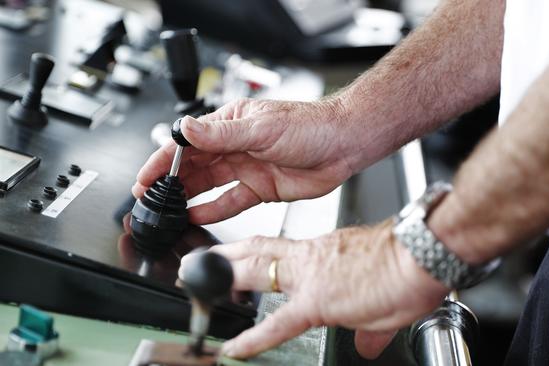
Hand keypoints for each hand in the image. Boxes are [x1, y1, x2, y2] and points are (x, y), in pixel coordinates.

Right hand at [132, 98, 355, 223]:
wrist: (344, 144)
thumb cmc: (310, 125)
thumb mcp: (261, 128)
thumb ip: (220, 134)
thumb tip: (185, 129)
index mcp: (230, 123)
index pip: (187, 143)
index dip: (163, 160)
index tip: (145, 177)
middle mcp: (235, 146)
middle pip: (194, 166)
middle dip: (169, 182)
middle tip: (149, 198)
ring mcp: (247, 168)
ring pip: (208, 184)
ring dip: (187, 197)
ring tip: (166, 210)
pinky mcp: (260, 188)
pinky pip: (230, 201)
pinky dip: (212, 209)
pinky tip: (195, 216)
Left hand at [179, 220, 449, 358]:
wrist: (424, 255)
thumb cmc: (410, 266)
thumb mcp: (382, 297)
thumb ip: (368, 326)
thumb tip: (366, 345)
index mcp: (324, 254)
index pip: (278, 250)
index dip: (253, 255)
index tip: (238, 261)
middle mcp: (311, 258)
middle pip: (256, 251)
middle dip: (225, 256)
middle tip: (200, 261)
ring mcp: (311, 277)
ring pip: (255, 271)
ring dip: (224, 278)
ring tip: (199, 287)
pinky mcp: (318, 301)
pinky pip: (277, 323)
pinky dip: (253, 337)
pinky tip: (234, 348)